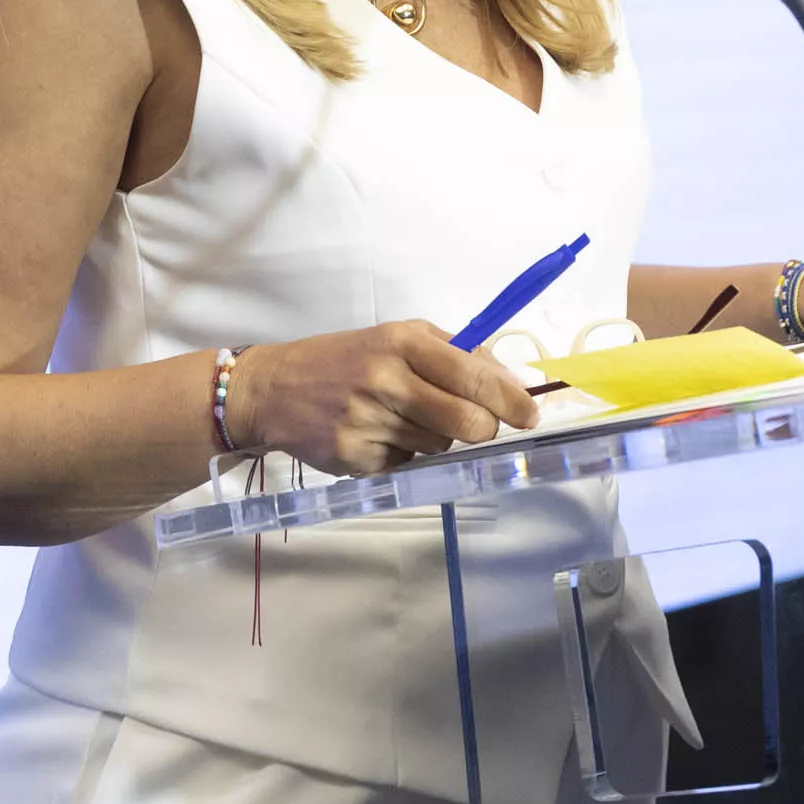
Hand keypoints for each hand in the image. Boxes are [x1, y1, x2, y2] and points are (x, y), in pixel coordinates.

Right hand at [228, 322, 539, 475]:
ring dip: (436, 437)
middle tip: (476, 424)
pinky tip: (378, 435)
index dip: (510, 400)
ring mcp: (368, 421)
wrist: (272, 389)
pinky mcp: (354, 458)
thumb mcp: (398, 338)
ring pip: (440, 446)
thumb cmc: (346, 359)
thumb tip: (511, 381)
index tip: (530, 414)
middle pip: (467, 421)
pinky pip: (406, 464)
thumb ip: (455, 353)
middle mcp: (385, 379)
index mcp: (402, 342)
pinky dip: (403, 454)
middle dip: (483, 428)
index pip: (473, 375)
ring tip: (404, 417)